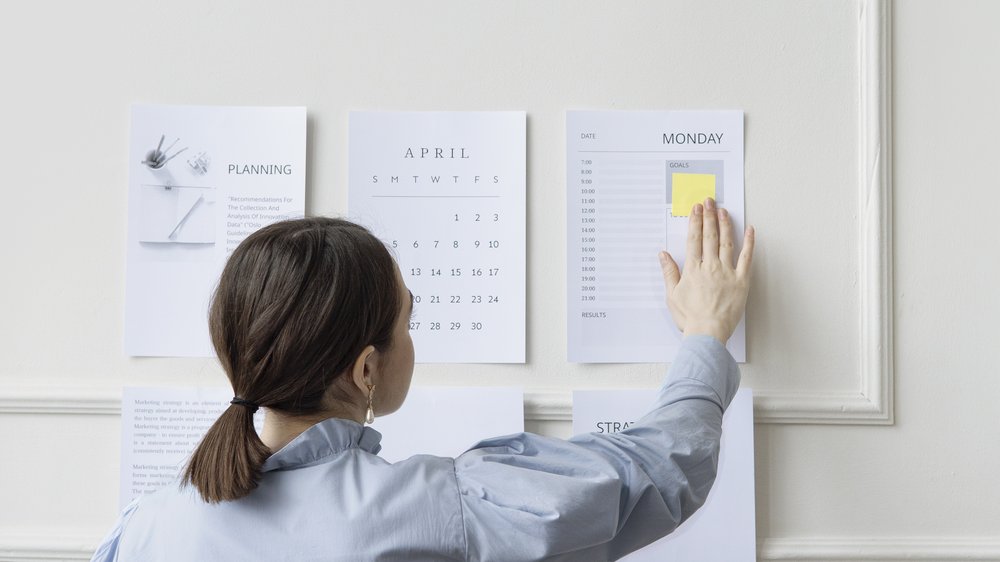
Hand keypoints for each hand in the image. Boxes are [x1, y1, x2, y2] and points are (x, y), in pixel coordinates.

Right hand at [659, 198, 754, 343]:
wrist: (707, 333)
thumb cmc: (690, 317)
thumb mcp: (672, 295)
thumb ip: (669, 272)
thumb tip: (663, 255)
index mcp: (693, 269)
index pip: (694, 239)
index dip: (695, 222)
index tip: (696, 209)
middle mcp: (710, 267)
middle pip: (709, 236)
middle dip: (708, 216)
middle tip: (708, 202)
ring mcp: (727, 273)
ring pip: (726, 243)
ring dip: (725, 224)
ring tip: (723, 210)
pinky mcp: (741, 281)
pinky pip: (747, 259)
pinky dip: (749, 243)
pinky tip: (750, 230)